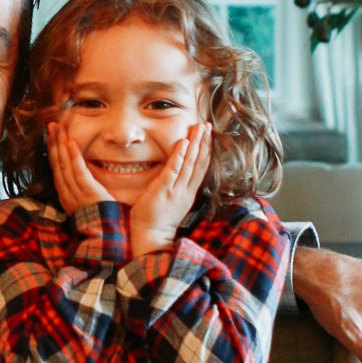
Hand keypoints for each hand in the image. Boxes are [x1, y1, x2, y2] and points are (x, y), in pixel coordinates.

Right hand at [48, 124, 111, 215]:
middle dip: (53, 143)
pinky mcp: (88, 191)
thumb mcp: (86, 203)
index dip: (53, 151)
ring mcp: (75, 192)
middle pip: (57, 163)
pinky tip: (71, 143)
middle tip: (51, 125)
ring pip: (64, 164)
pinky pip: (78, 172)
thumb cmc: (100, 219)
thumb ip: (83, 189)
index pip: (56, 169)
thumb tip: (82, 175)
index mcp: (65, 195)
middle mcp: (66, 193)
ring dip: (60, 144)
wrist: (106, 236)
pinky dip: (74, 157)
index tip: (51, 135)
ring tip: (58, 127)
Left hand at [128, 124, 211, 258]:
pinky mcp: (164, 191)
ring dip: (196, 144)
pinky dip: (179, 156)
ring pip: (190, 164)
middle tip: (208, 124)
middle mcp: (186, 190)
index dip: (206, 150)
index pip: (200, 167)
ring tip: (200, 128)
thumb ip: (175, 186)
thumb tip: (174, 172)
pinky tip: (184, 143)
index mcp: (188, 192)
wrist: (152, 238)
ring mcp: (176, 190)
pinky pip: (173, 171)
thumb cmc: (157, 220)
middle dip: (204, 142)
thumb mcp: (172, 201)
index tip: (209, 134)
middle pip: (199, 162)